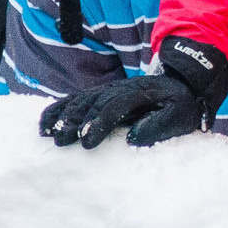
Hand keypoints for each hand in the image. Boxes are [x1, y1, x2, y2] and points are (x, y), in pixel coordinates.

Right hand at [40, 34, 227, 150]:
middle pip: (93, 102)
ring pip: (80, 100)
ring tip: (51, 134)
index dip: (99, 122)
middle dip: (76, 121)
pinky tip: (45, 125)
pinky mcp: (99, 96)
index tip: (87, 142)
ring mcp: (108, 90)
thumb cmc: (181, 105)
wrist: (181, 85)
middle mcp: (120, 88)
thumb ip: (161, 125)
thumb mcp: (182, 115)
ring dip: (64, 116)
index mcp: (142, 92)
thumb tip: (133, 137)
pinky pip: (74, 100)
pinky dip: (57, 110)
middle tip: (63, 140)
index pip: (115, 104)